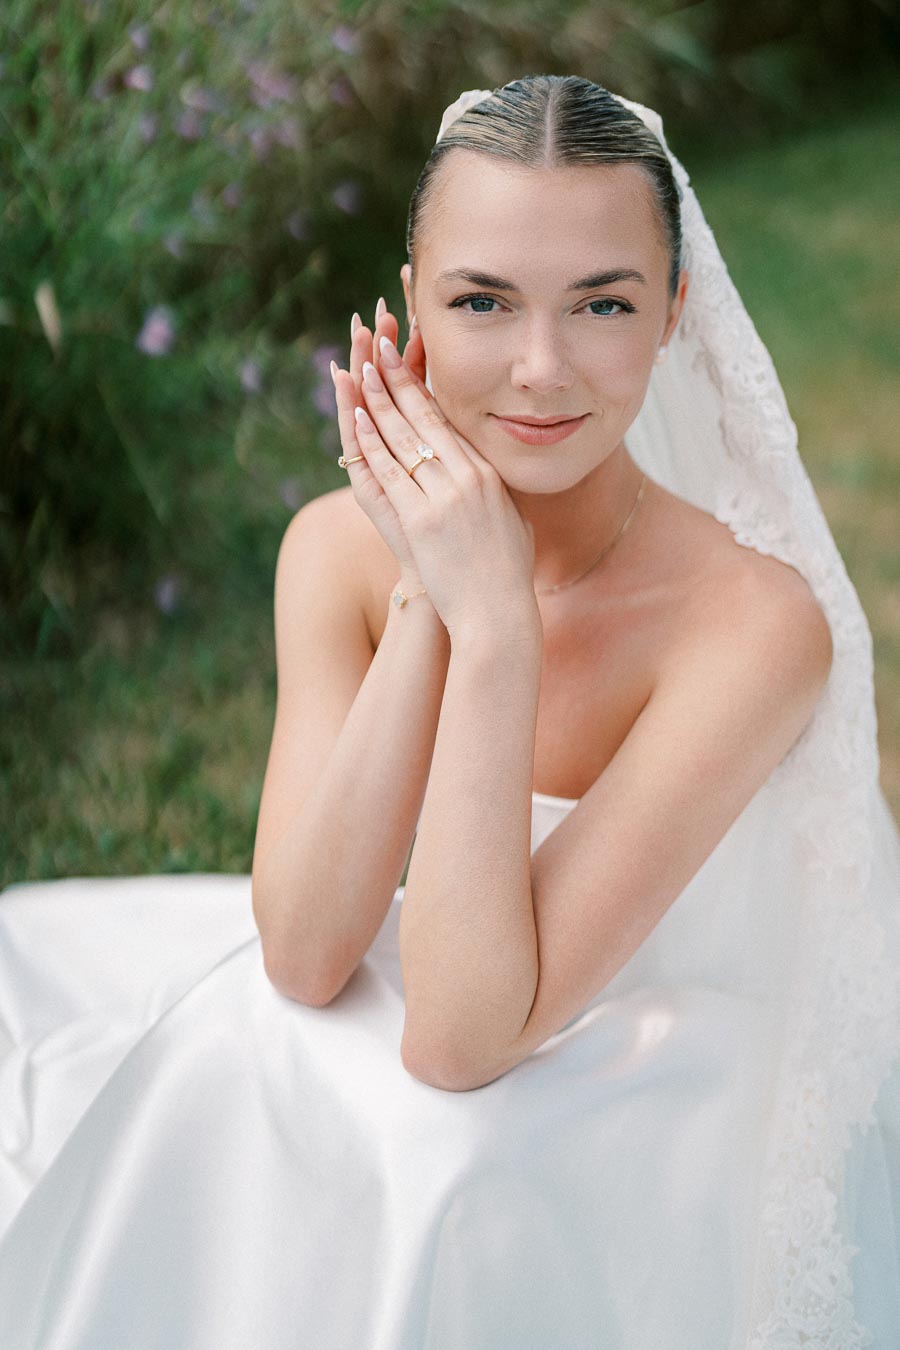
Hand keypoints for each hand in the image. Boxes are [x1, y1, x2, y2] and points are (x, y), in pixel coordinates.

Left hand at [335, 305, 540, 644]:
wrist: (497, 614)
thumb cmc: (505, 576)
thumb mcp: (512, 524)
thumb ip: (500, 498)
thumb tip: (497, 484)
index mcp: (487, 476)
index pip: (449, 422)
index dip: (425, 388)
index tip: (409, 361)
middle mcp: (467, 478)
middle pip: (425, 418)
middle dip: (398, 379)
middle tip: (378, 347)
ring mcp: (444, 497)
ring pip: (403, 438)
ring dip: (378, 401)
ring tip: (359, 370)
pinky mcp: (421, 519)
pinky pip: (390, 472)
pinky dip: (371, 443)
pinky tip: (357, 419)